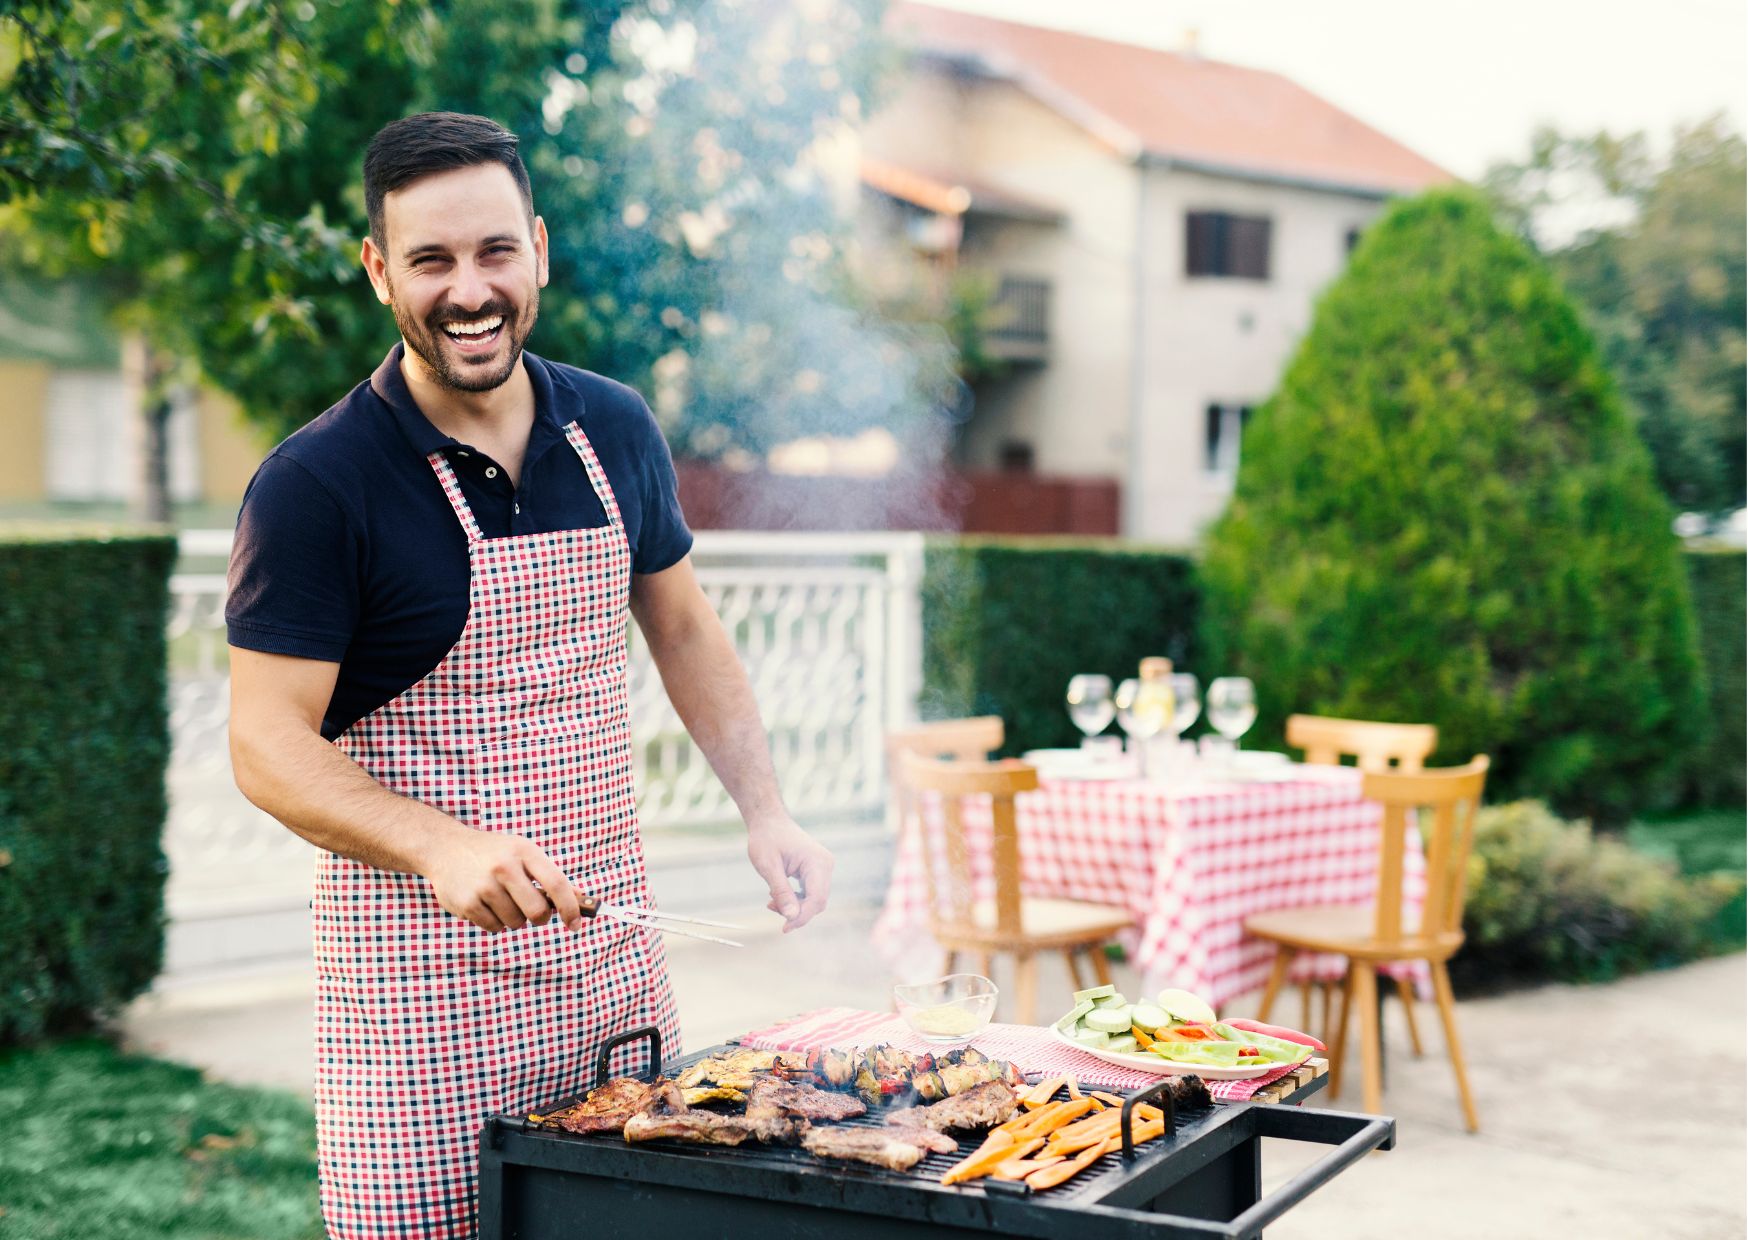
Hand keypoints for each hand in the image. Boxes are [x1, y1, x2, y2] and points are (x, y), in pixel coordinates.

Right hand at [421, 827, 583, 933]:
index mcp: (524, 851)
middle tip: (534, 913)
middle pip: (537, 911)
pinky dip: (495, 922)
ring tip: (500, 899)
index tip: (575, 925)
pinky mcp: (467, 903)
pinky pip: (494, 928)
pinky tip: (484, 904)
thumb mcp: (523, 853)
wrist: (446, 847)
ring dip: (513, 919)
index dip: (571, 908)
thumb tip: (581, 900)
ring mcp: (484, 885)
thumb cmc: (494, 853)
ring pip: (515, 922)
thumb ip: (550, 876)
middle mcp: (505, 867)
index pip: (557, 884)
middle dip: (540, 918)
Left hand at [746, 815, 832, 932]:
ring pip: (814, 899)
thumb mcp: (769, 867)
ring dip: (794, 907)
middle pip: (817, 902)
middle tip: (771, 908)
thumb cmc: (767, 839)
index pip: (816, 899)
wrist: (768, 820)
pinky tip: (777, 897)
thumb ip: (782, 892)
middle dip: (796, 912)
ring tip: (771, 902)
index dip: (801, 917)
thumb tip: (791, 917)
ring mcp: (822, 868)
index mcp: (818, 862)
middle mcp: (825, 865)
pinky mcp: (816, 871)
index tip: (783, 928)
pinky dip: (795, 899)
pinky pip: (810, 893)